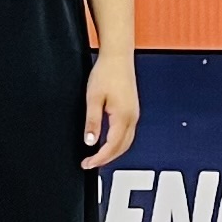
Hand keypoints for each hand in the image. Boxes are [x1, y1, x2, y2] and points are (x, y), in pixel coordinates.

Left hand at [82, 50, 140, 169]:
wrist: (117, 57)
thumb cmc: (106, 73)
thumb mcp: (93, 98)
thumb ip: (92, 122)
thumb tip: (90, 141)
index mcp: (123, 117)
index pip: (112, 146)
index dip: (99, 158)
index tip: (87, 164)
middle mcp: (132, 118)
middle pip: (122, 148)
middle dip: (107, 159)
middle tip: (90, 164)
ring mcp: (134, 114)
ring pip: (126, 142)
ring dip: (113, 152)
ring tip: (98, 157)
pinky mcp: (133, 110)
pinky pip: (128, 133)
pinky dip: (118, 143)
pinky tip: (108, 143)